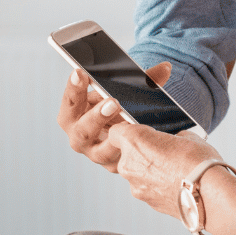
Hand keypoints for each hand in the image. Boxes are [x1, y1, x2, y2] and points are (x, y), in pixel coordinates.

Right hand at [56, 62, 172, 171]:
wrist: (123, 128)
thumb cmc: (114, 105)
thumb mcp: (119, 90)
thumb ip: (140, 79)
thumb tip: (165, 68)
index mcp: (74, 114)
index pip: (70, 101)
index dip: (74, 89)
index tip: (80, 72)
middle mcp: (80, 137)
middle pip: (82, 131)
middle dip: (96, 116)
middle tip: (113, 102)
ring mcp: (97, 154)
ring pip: (102, 152)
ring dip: (116, 138)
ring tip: (131, 126)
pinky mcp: (114, 166)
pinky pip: (123, 161)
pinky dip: (133, 152)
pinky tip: (145, 143)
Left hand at [108, 122, 220, 217]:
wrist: (210, 196)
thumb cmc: (199, 162)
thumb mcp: (187, 136)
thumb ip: (171, 138)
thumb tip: (172, 142)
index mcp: (134, 141)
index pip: (115, 132)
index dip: (128, 131)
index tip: (142, 133)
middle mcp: (128, 164)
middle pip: (126, 154)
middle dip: (141, 153)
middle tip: (164, 152)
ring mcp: (136, 186)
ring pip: (136, 173)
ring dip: (149, 171)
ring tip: (174, 171)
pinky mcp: (147, 202)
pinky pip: (147, 188)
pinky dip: (157, 186)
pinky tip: (177, 184)